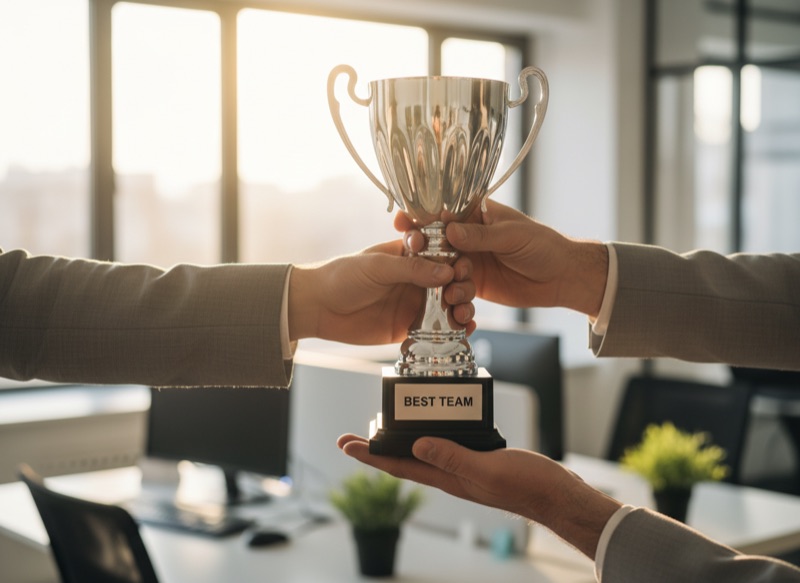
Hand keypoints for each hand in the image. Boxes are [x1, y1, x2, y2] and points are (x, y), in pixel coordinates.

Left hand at [288, 239, 474, 343]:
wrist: (318, 308)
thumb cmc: (342, 277)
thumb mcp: (377, 266)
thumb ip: (411, 268)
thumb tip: (446, 271)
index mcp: (410, 255)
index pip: (443, 253)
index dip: (457, 259)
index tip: (460, 268)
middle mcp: (416, 278)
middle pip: (452, 280)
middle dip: (463, 286)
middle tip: (458, 294)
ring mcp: (415, 303)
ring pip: (450, 304)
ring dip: (463, 307)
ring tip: (463, 314)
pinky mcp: (410, 327)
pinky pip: (438, 329)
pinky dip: (455, 329)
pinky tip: (464, 329)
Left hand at [337, 434, 620, 559]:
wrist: (558, 496)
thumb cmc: (528, 486)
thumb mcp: (488, 469)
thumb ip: (454, 458)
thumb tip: (417, 445)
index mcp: (449, 478)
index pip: (399, 466)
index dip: (370, 456)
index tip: (345, 444)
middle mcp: (451, 474)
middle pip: (404, 460)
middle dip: (376, 449)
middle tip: (353, 437)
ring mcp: (465, 468)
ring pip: (424, 452)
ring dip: (400, 442)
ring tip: (384, 429)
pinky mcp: (480, 460)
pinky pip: (448, 445)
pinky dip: (433, 434)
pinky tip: (435, 425)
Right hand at [395, 200, 607, 317]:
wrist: (561, 278)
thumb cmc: (542, 245)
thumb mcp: (513, 236)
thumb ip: (481, 235)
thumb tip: (450, 230)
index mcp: (476, 215)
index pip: (442, 213)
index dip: (421, 217)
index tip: (403, 223)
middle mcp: (467, 238)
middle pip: (434, 245)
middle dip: (425, 258)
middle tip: (420, 268)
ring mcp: (468, 262)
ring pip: (441, 272)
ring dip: (442, 285)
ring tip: (454, 295)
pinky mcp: (474, 285)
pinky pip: (456, 293)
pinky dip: (455, 302)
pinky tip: (461, 311)